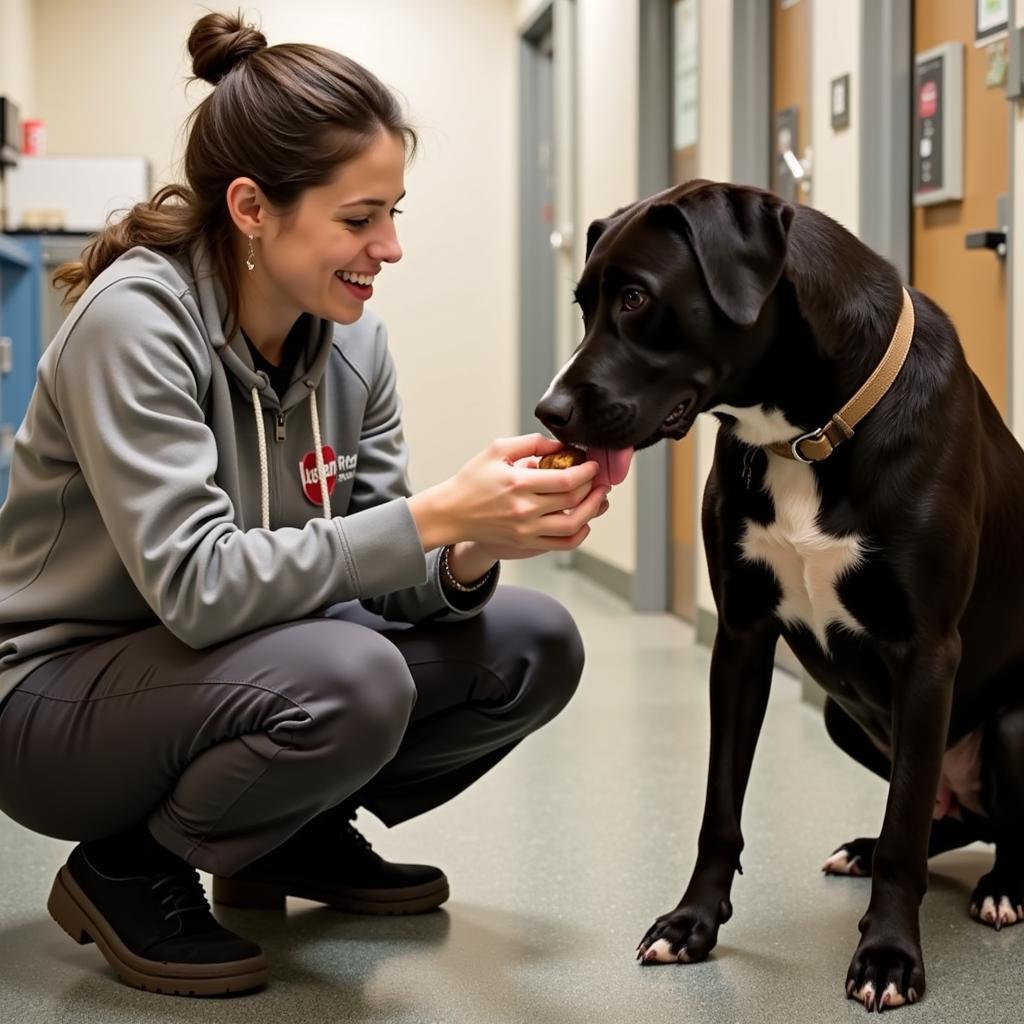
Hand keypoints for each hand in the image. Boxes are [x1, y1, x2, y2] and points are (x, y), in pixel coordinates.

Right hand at [408, 434, 610, 554]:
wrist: (451, 513)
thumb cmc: (472, 481)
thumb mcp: (497, 450)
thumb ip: (531, 443)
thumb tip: (561, 445)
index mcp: (518, 483)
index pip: (566, 480)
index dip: (587, 472)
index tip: (593, 464)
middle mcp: (525, 510)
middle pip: (573, 501)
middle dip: (593, 488)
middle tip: (599, 478)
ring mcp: (526, 530)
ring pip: (573, 525)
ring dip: (592, 511)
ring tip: (598, 498)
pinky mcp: (525, 542)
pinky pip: (562, 544)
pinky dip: (579, 534)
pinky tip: (584, 522)